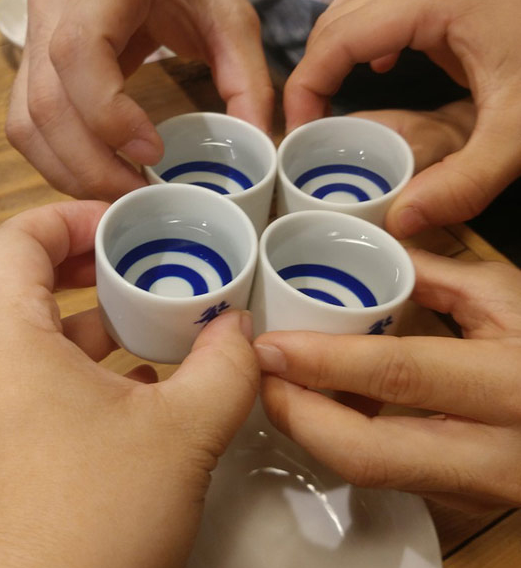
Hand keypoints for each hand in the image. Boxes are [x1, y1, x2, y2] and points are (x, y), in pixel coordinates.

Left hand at [0, 202, 257, 566]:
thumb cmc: (96, 519)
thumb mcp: (183, 432)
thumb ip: (226, 366)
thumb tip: (242, 326)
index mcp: (6, 344)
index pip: (13, 242)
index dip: (68, 217)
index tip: (126, 226)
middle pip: (22, 281)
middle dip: (87, 263)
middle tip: (141, 260)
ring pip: (38, 334)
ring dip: (94, 316)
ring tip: (154, 315)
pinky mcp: (13, 447)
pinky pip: (46, 379)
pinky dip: (91, 364)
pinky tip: (146, 382)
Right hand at [6, 0, 273, 200]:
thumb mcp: (230, 13)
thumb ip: (247, 77)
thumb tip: (255, 146)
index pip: (79, 50)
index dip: (108, 112)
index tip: (152, 152)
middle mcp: (53, 3)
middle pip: (47, 101)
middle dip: (92, 164)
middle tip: (140, 195)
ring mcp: (33, 32)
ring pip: (28, 121)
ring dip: (70, 170)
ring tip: (121, 194)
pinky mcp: (31, 60)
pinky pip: (27, 123)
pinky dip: (58, 160)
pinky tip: (98, 174)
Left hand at [254, 249, 520, 512]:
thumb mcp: (507, 296)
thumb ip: (435, 275)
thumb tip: (369, 257)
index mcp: (506, 383)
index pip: (398, 373)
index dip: (325, 361)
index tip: (270, 346)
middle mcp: (492, 452)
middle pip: (371, 454)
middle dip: (300, 418)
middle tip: (263, 380)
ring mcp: (477, 488)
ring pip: (374, 473)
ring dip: (317, 432)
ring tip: (285, 387)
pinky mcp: (464, 501)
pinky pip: (391, 478)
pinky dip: (349, 444)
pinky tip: (329, 409)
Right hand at [284, 0, 520, 236]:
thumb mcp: (519, 136)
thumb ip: (461, 184)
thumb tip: (398, 222)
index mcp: (438, 2)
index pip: (340, 37)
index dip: (307, 84)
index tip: (297, 132)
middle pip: (343, 14)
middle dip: (316, 67)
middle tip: (308, 123)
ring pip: (363, 5)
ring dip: (338, 48)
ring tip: (331, 98)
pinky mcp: (461, 6)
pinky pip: (392, 12)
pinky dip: (370, 41)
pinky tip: (381, 71)